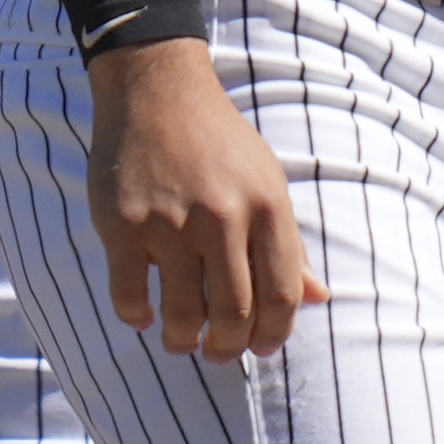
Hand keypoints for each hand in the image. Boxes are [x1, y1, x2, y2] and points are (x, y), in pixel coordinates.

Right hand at [87, 37, 325, 358]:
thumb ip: (289, 245)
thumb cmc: (219, 144)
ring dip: (183, 341)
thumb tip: (320, 299)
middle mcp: (223, 216)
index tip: (262, 348)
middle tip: (219, 353)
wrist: (157, 91)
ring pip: (183, 314)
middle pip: (235, 313)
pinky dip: (137, 317)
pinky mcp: (123, 224)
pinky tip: (144, 315)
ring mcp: (171, 221)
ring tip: (182, 340)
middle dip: (228, 348)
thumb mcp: (268, 183)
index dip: (274, 334)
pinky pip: (129, 296)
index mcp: (267, 206)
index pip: (283, 294)